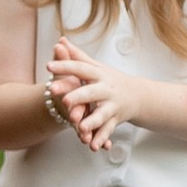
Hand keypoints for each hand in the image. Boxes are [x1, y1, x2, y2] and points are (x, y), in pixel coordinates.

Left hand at [47, 34, 138, 153]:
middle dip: (78, 96)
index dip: (65, 66)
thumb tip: (61, 40)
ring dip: (91, 122)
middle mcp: (106, 89)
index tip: (48, 65)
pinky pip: (107, 131)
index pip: (80, 68)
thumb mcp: (95, 66)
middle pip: (91, 92)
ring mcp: (111, 105)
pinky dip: (100, 139)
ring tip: (80, 128)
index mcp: (98, 74)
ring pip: (101, 115)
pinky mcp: (114, 120)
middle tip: (64, 101)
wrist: (137, 95)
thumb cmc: (110, 80)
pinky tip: (92, 146)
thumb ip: (77, 56)